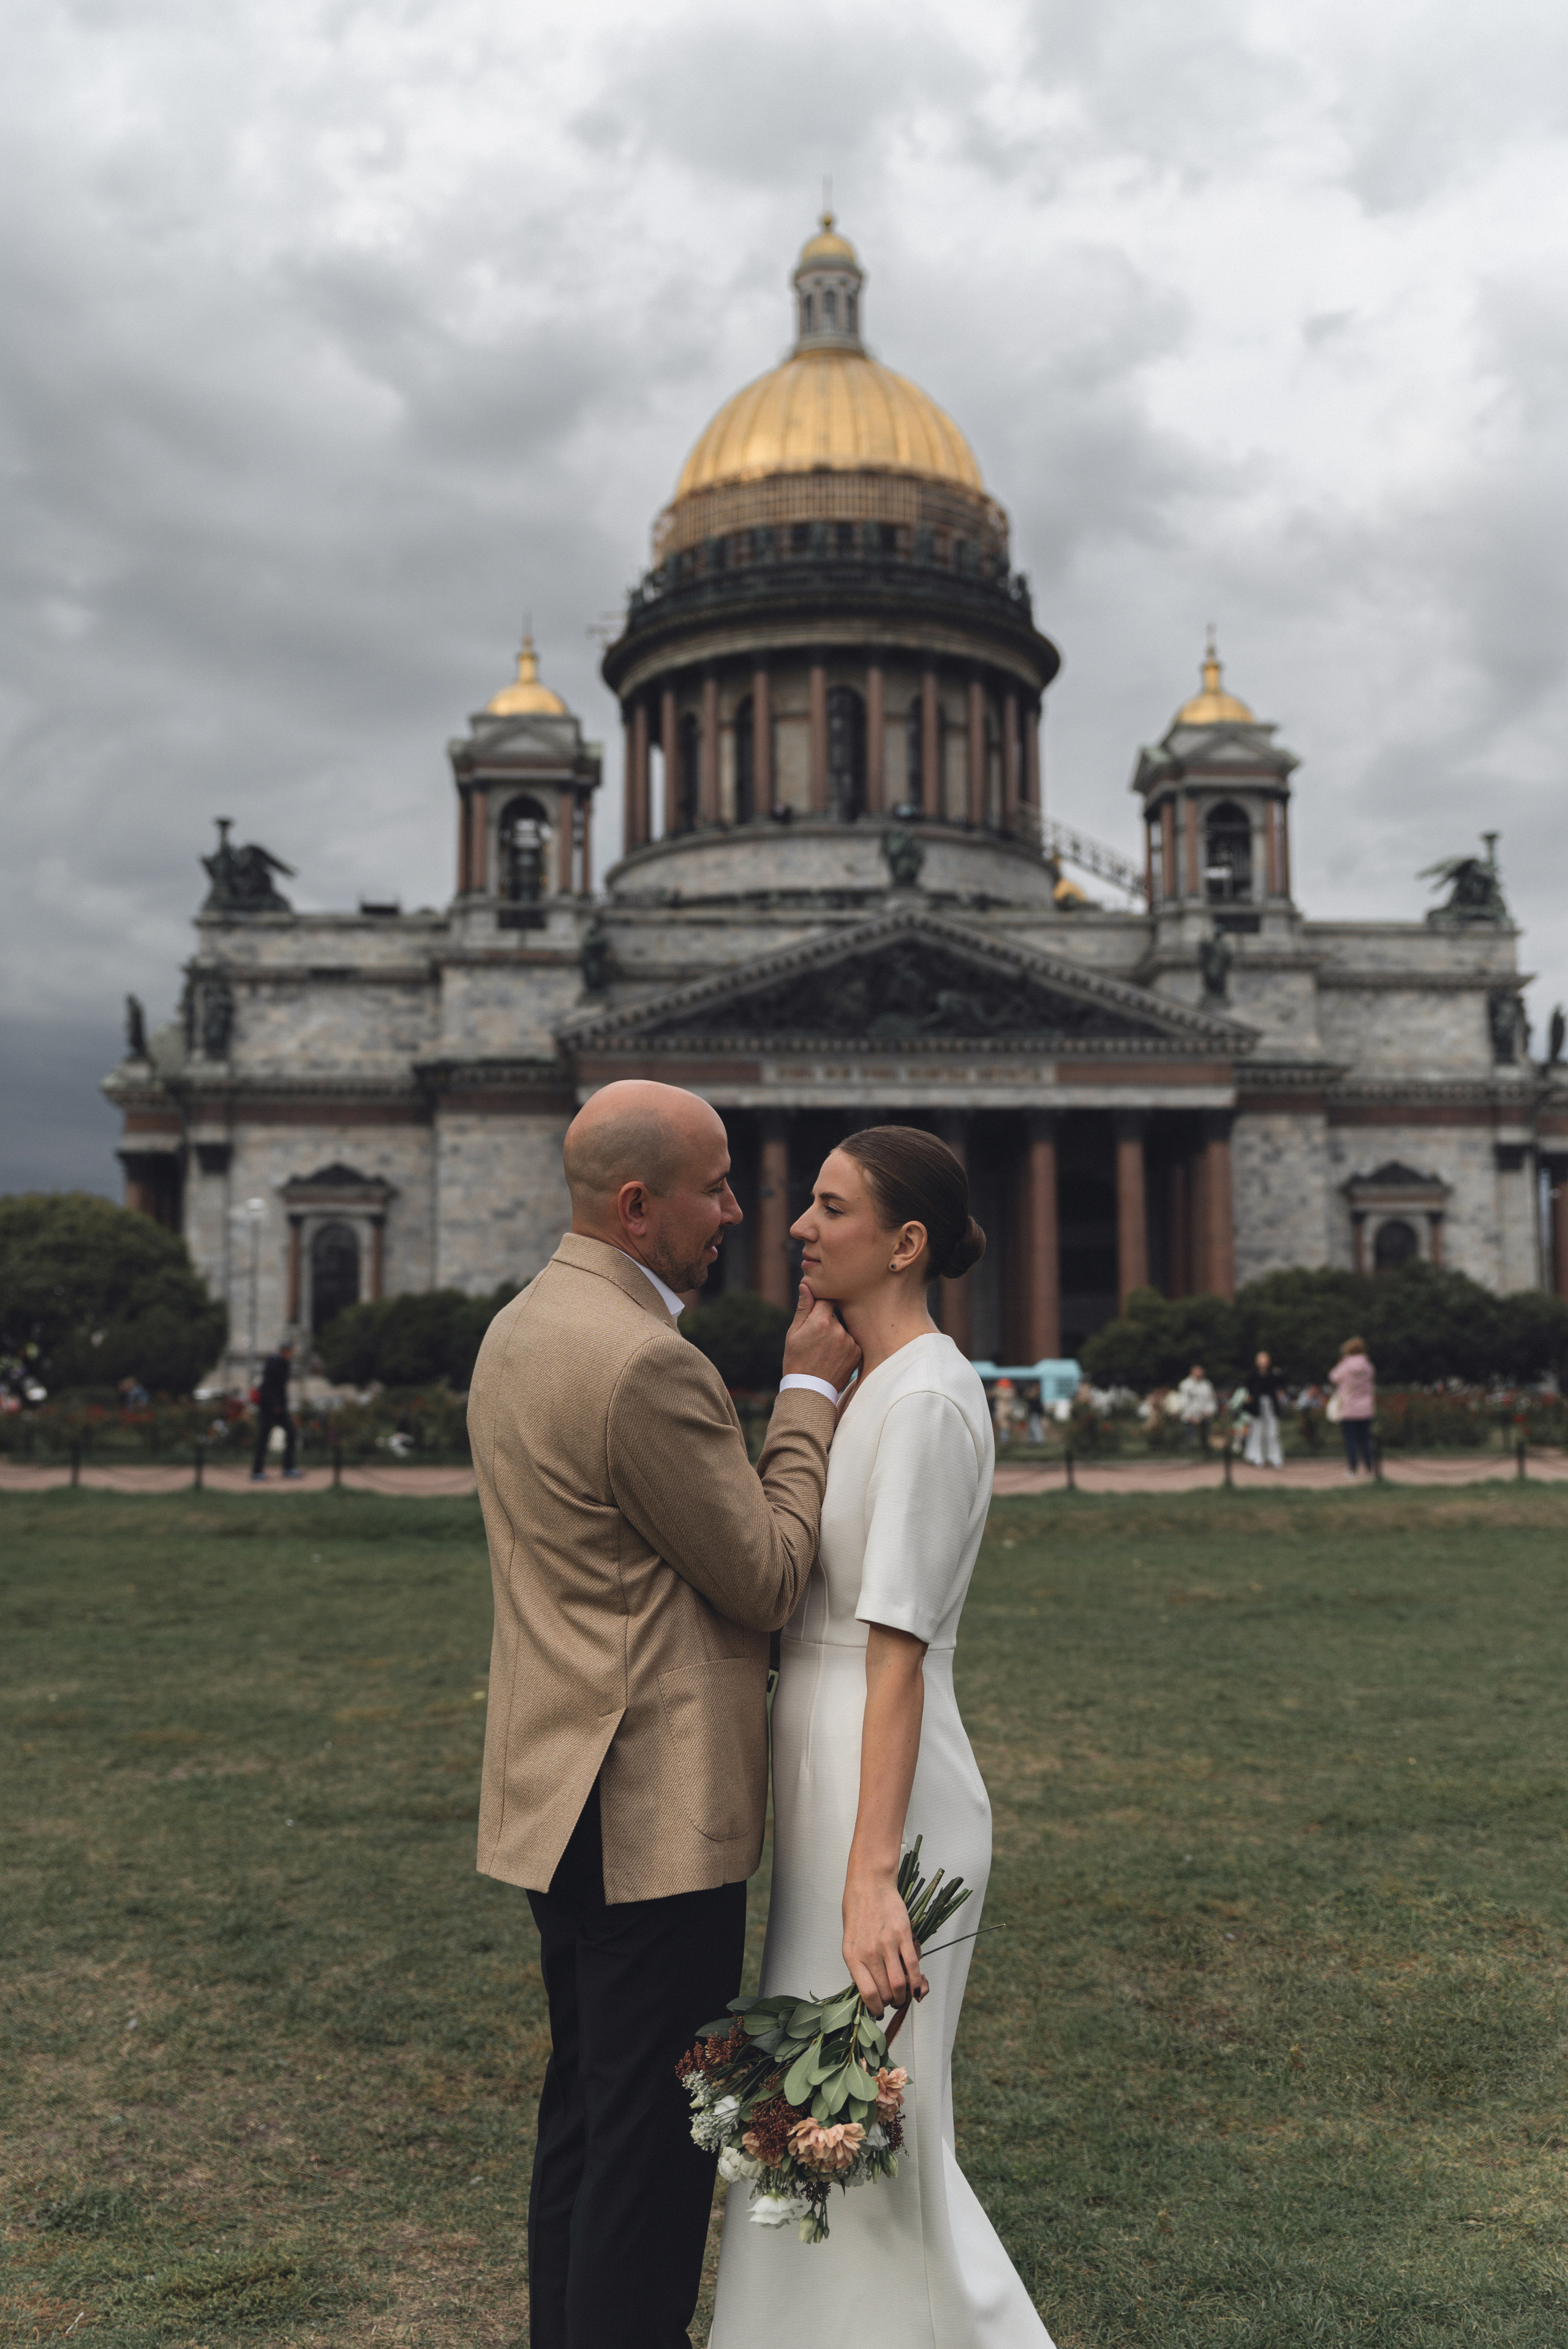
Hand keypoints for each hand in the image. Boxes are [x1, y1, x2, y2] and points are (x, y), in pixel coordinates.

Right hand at [782, 1279, 860, 1391]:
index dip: (819, 1306)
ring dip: (836, 1335)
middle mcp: (839, 1330)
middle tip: (815, 1341)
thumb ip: (804, 1307)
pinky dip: (844, 1347)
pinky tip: (832, 1358)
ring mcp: (850, 1342)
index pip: (826, 1299)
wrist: (809, 1391)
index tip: (814, 1315)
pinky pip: (851, 1342)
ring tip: (823, 1352)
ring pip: (843, 1329)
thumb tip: (806, 1285)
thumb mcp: (794, 1333)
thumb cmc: (796, 1360)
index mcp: (821, 1321)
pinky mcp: (857, 1353)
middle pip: (835, 1316)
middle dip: (826, 1323)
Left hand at [842, 1863, 927, 2017]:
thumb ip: (859, 1965)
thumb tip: (872, 1990)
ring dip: (904, 1995)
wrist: (869, 1883)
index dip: (876, 2008)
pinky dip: (916, 1981)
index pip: (867, 1994)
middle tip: (893, 2001)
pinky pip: (912, 1966)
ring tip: (903, 1995)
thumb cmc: (857, 1911)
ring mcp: (887, 1944)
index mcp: (851, 1956)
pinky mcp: (903, 1935)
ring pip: (900, 1983)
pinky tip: (916, 1986)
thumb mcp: (850, 1940)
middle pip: (885, 1992)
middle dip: (891, 2002)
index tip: (879, 2010)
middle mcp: (868, 1953)